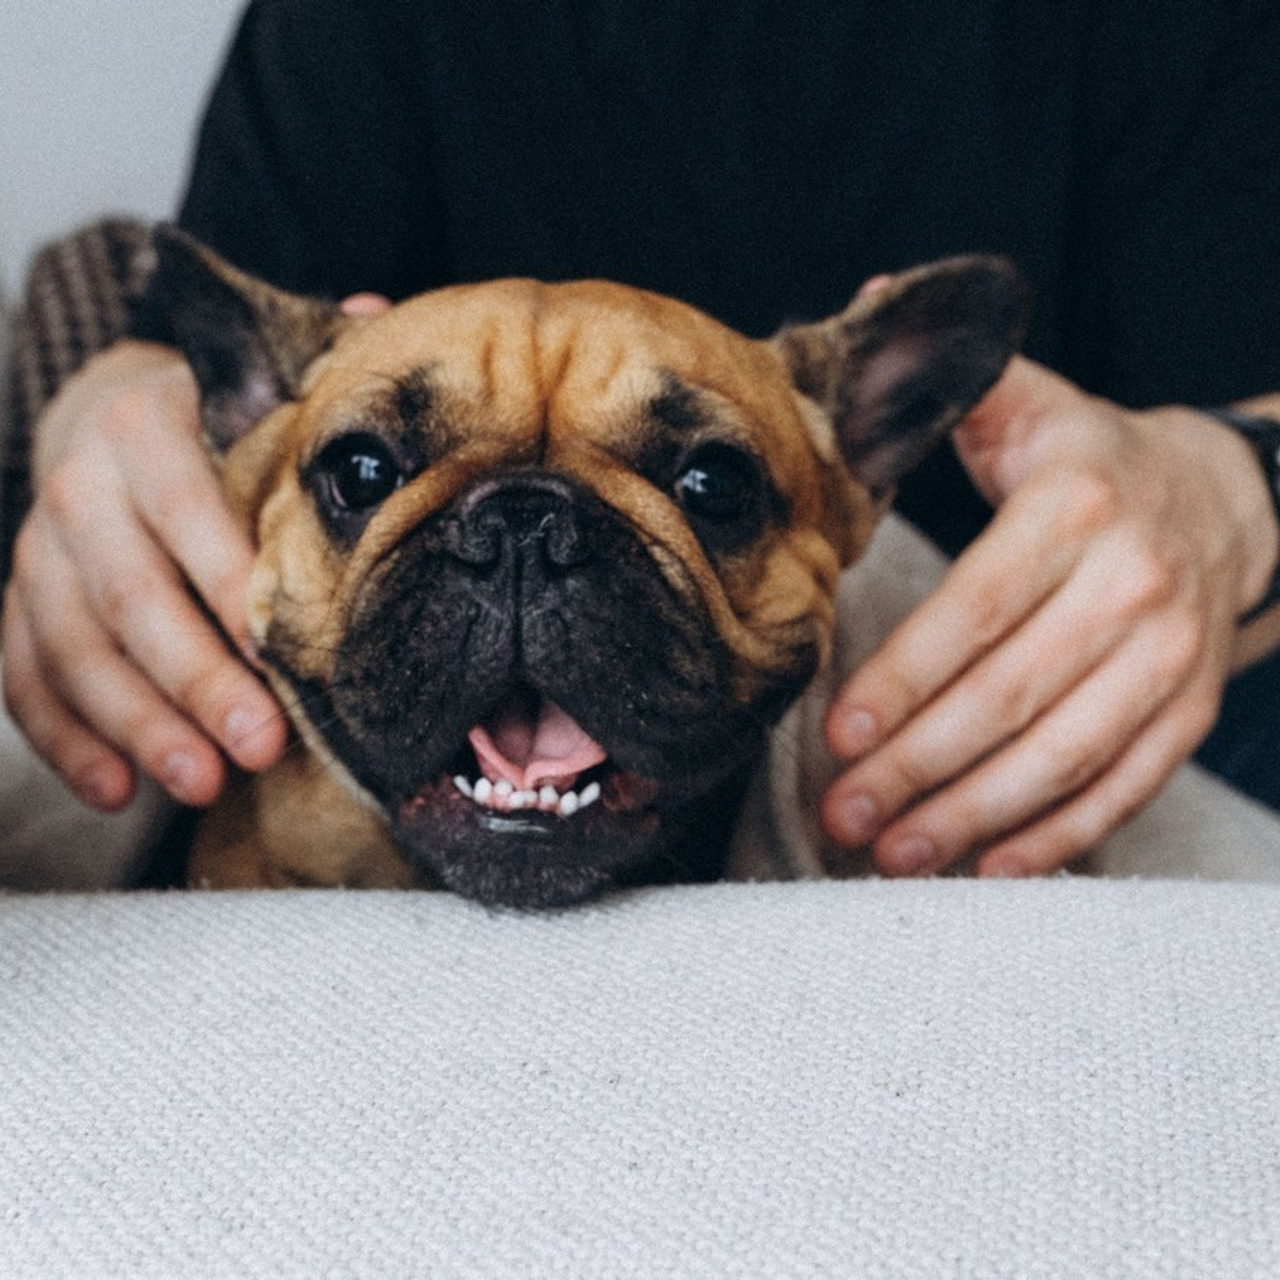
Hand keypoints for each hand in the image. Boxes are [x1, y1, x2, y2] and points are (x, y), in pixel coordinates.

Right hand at [1, 340, 287, 809]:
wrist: (112, 418)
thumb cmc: (220, 422)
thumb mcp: (262, 384)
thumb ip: (316, 367)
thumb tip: (384, 316)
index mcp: (148, 426)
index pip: (190, 512)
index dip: (232, 585)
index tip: (283, 653)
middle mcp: (81, 486)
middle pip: (133, 596)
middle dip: (196, 680)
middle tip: (260, 744)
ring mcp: (40, 552)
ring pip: (77, 648)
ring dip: (138, 725)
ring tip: (202, 783)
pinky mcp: (18, 604)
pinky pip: (24, 678)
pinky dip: (66, 740)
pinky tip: (114, 791)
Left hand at [820, 355, 1279, 876]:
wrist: (1220, 502)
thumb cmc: (1085, 459)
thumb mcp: (1027, 406)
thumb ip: (953, 382)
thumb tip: (869, 302)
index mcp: (1076, 504)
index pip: (974, 611)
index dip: (904, 680)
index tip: (839, 735)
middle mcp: (1134, 582)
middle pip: (1008, 697)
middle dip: (917, 767)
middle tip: (843, 816)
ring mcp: (1171, 655)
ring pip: (1061, 756)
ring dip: (972, 817)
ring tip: (893, 854)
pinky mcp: (1189, 708)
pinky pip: (1122, 786)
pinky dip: (1055, 836)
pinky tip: (989, 868)